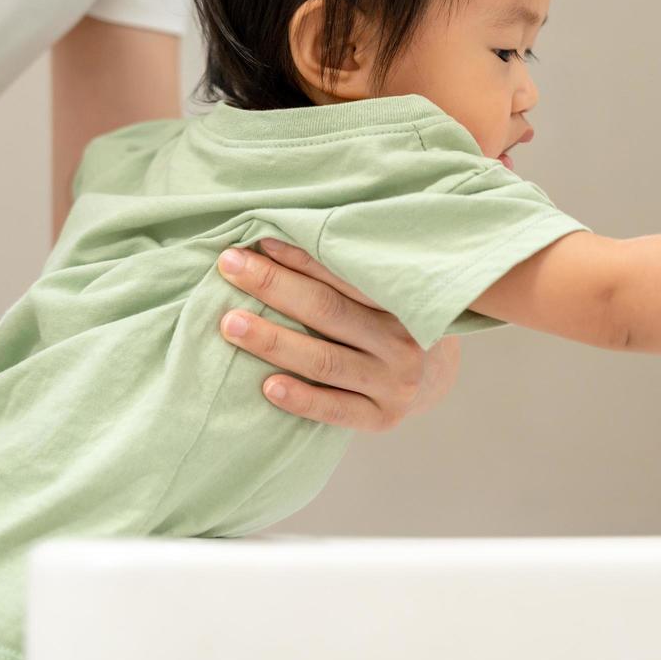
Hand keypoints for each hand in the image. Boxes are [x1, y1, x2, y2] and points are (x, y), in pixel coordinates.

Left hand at [215, 238, 460, 429]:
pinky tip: (267, 386)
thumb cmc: (390, 322)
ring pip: (325, 361)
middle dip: (275, 287)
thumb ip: (347, 275)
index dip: (301, 258)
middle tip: (229, 268)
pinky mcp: (383, 418)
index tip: (259, 242)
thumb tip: (275, 243)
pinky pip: (334, 409)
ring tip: (230, 324)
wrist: (431, 377)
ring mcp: (395, 382)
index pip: (347, 276)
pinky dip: (301, 398)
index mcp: (405, 300)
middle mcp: (404, 340)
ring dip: (273, 341)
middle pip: (329, 311)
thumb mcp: (385, 294)